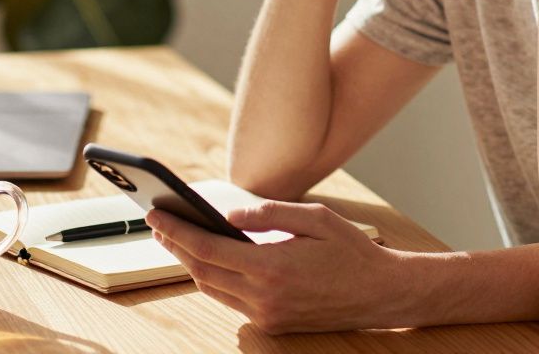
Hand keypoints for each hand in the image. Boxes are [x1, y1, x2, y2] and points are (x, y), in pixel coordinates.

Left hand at [146, 201, 405, 333]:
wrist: (381, 294)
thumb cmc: (351, 251)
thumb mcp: (313, 218)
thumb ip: (266, 214)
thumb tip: (225, 215)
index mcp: (271, 268)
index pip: (206, 249)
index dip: (176, 230)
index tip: (156, 214)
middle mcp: (263, 298)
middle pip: (201, 271)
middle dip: (176, 246)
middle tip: (158, 223)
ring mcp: (267, 316)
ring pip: (212, 288)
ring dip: (192, 263)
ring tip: (177, 238)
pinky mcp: (273, 324)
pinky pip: (231, 301)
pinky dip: (215, 278)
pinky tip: (209, 260)